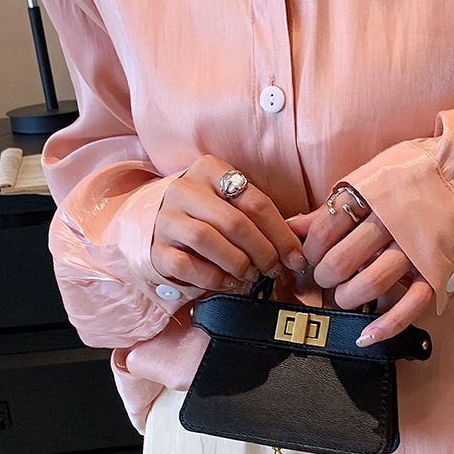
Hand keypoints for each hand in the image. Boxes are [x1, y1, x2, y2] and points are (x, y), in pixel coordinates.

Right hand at [152, 154, 307, 290]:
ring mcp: (166, 218)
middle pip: (234, 222)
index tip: (296, 258)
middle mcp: (184, 189)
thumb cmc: (206, 219)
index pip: (256, 202)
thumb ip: (258, 218)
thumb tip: (294, 249)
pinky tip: (230, 283)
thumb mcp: (231, 206)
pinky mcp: (157, 249)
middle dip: (263, 252)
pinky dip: (215, 279)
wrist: (157, 231)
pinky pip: (188, 266)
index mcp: (210, 170)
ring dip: (238, 264)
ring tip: (251, 275)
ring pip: (207, 240)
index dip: (282, 235)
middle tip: (274, 269)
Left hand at [287, 188, 433, 345]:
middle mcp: (393, 222)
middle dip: (325, 276)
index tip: (311, 256)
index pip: (326, 229)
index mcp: (374, 196)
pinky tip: (366, 336)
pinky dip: (386, 326)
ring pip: (371, 284)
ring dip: (348, 298)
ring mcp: (416, 249)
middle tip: (325, 277)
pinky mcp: (437, 272)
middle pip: (342, 260)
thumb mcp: (373, 179)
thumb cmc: (418, 180)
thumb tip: (290, 226)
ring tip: (345, 296)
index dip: (311, 249)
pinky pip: (410, 305)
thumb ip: (333, 207)